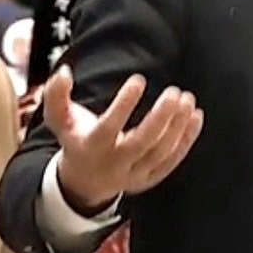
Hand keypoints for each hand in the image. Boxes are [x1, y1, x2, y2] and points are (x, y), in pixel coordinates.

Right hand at [44, 65, 203, 211]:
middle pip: (142, 142)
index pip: (109, 126)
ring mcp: (134, 174)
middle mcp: (113, 163)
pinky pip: (172, 161)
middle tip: (174, 92)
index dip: (124, 103)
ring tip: (187, 99)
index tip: (138, 79)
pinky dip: (187, 140)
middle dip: (161, 117)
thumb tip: (65, 71)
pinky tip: (196, 117)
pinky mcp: (150, 178)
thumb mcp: (59, 119)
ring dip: (177, 126)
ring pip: (160, 152)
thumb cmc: (75, 139)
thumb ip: (56, 94)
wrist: (84, 181)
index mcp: (91, 146)